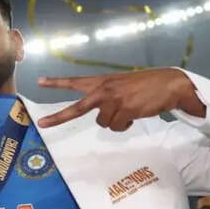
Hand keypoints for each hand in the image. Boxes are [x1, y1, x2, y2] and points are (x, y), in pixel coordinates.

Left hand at [37, 68, 203, 130]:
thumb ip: (108, 96)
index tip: (39, 82)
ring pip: (104, 124)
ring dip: (116, 122)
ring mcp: (113, 100)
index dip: (56, 83)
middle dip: (58, 117)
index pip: (75, 81)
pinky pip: (118, 127)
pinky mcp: (124, 110)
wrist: (170, 84)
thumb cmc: (146, 86)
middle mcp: (103, 90)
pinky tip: (135, 114)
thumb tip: (102, 117)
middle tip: (41, 124)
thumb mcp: (122, 85)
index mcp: (102, 81)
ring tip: (129, 110)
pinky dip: (126, 125)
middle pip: (76, 108)